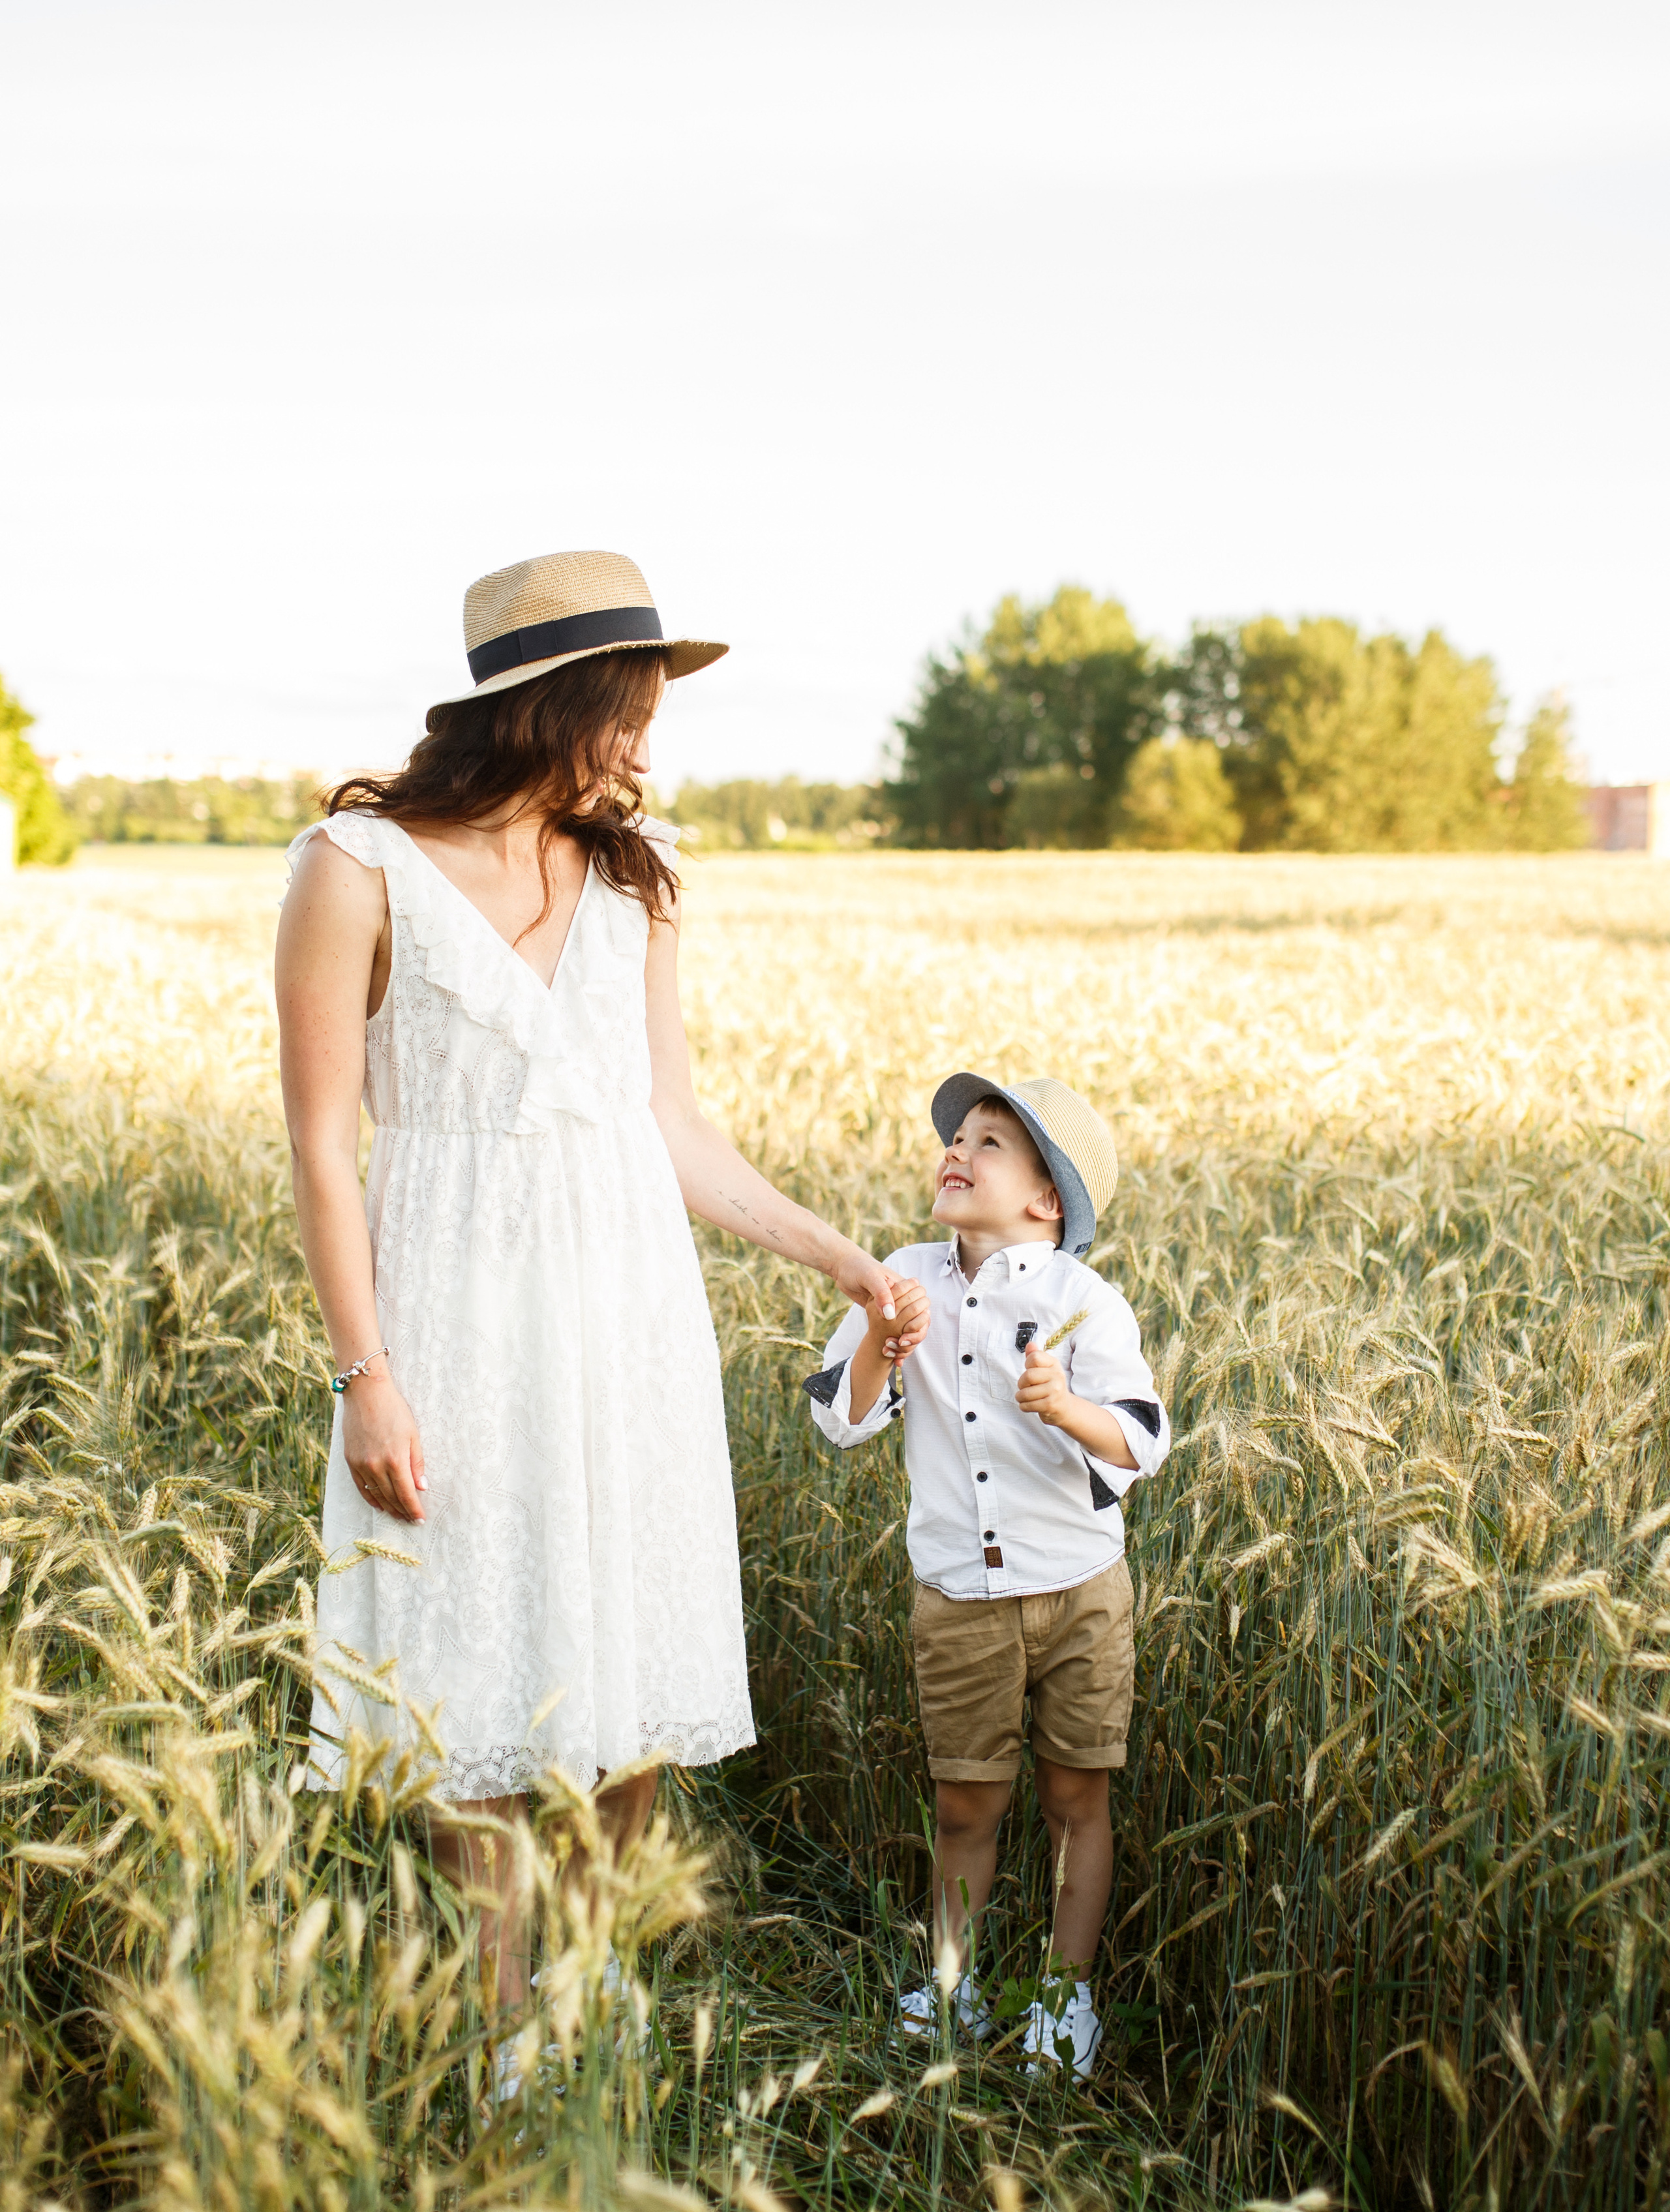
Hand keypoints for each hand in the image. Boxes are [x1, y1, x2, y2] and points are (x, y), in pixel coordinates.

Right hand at [340, 1372, 427, 1522]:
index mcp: (395, 1460)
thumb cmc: (394, 1410)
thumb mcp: (413, 1434)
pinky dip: (370, 1498)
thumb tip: (422, 1487)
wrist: (366, 1394)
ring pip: (376, 1495)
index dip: (414, 1509)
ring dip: (388, 1508)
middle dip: (403, 1511)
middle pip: (391, 1497)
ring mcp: (361, 1464)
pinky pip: (360, 1486)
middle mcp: (376, 1466)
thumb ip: (416, 1462)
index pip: (406, 1494)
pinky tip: (379, 1505)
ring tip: (398, 1517)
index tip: (420, 1518)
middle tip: (411, 1520)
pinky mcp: (350, 1461)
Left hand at [831, 1247, 929, 1355]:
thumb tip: (890, 1315)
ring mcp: (892, 1306)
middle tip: (899, 1345)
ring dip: (903, 1342)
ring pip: (906, 1327)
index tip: (903, 1336)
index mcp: (903, 1287)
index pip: (921, 1308)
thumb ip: (881, 1294)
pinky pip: (892, 1328)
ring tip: (894, 1354)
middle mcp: (901, 1298)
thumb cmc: (858, 1268)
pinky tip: (890, 1353)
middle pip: (917, 1320)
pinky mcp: (882, 1313)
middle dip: (912, 1336)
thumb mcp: (869, 1278)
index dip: (917, 1324)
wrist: (843, 1268)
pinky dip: (893, 1341)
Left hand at [1015, 1345, 1071, 1426]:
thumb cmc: (1050, 1386)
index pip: (1034, 1358)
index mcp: (1054, 1363)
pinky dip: (1023, 1406)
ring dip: (1020, 1397)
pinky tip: (1028, 1405)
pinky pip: (1027, 1405)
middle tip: (1024, 1387)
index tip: (1030, 1370)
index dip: (1027, 1365)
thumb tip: (1030, 1344)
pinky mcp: (1050, 1405)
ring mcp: (1055, 1390)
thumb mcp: (1044, 1369)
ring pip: (1025, 1393)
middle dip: (1021, 1384)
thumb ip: (1035, 1356)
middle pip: (1028, 1375)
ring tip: (1024, 1397)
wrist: (1064, 1407)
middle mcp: (1057, 1375)